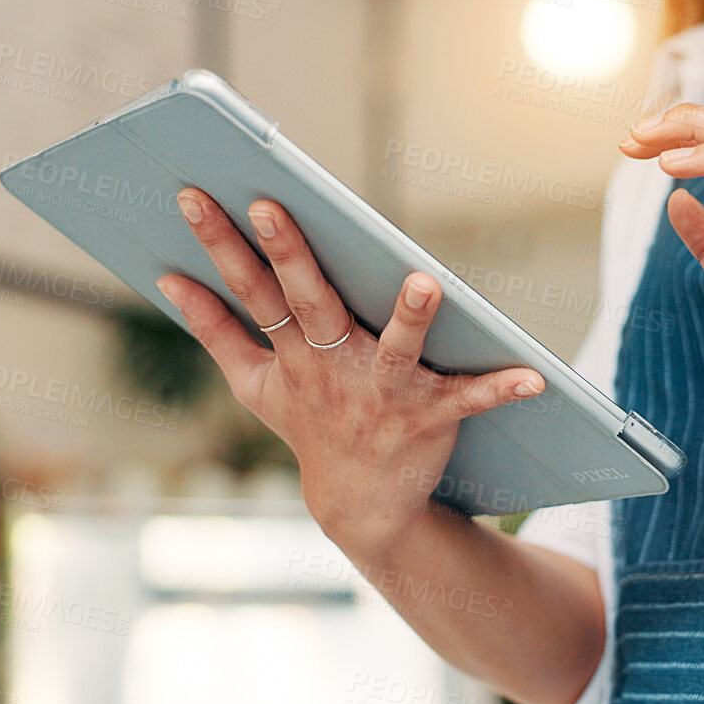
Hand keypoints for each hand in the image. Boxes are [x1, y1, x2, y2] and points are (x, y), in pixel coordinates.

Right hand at [156, 187, 545, 543]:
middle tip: (269, 206)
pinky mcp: (432, 416)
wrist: (362, 508)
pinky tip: (535, 377)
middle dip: (288, 254)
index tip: (197, 195)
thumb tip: (167, 280)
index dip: (220, 244)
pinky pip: (471, 397)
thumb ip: (215, 331)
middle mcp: (333, 368)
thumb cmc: (311, 427)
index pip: (249, 289)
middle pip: (308, 303)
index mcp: (293, 353)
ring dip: (411, 317)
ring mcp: (383, 394)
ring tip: (423, 281)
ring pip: (396, 350)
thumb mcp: (255, 386)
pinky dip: (501, 388)